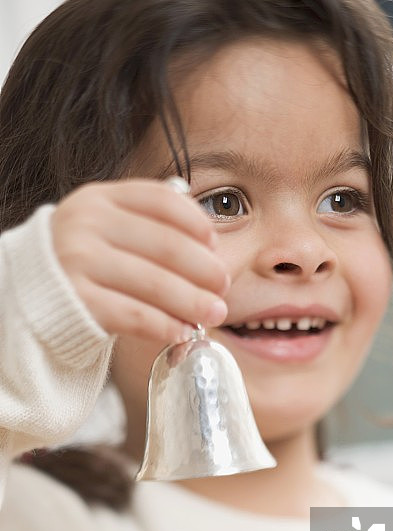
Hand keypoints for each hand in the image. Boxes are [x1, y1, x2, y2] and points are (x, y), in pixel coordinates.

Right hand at [50, 178, 228, 344]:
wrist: (30, 294)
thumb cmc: (84, 261)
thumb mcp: (107, 228)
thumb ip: (149, 224)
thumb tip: (211, 248)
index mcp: (100, 198)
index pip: (161, 200)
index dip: (196, 223)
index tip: (215, 245)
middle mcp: (86, 224)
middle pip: (166, 245)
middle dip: (204, 269)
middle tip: (223, 287)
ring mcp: (78, 261)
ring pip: (154, 283)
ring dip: (193, 302)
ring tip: (215, 314)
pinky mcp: (77, 301)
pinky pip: (135, 315)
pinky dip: (166, 325)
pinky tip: (183, 332)